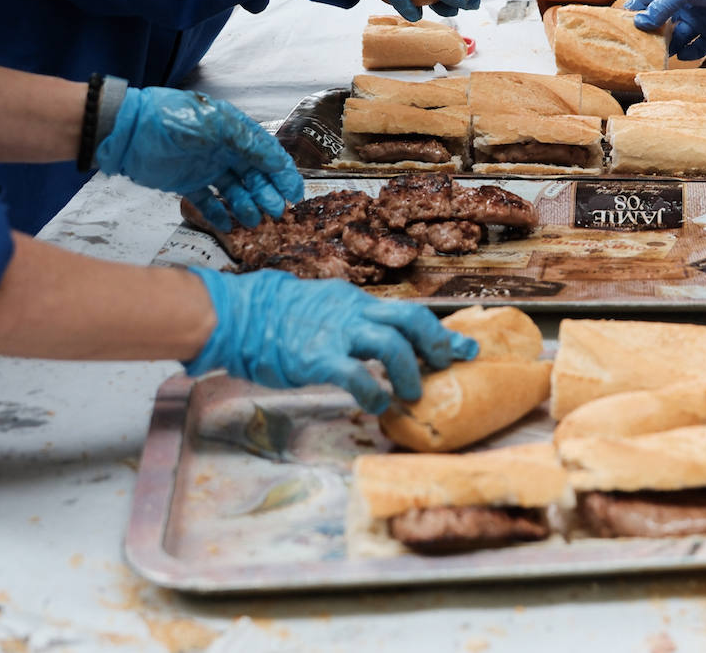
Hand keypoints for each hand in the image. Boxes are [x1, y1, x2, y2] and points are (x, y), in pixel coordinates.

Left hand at [94, 86, 303, 230]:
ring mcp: (206, 168)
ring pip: (235, 191)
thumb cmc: (173, 120)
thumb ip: (247, 142)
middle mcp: (224, 151)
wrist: (127, 131)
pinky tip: (226, 226)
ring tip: (252, 221)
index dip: (283, 174)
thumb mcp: (215, 124)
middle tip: (275, 213)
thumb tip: (276, 162)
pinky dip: (218, 215)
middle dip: (267, 194)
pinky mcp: (188, 184)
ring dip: (247, 206)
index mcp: (235, 132)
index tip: (295, 195)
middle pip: (254, 176)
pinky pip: (209, 202)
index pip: (267, 155)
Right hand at [186, 267, 478, 411]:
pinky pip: (356, 374)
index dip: (439, 331)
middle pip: (411, 319)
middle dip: (435, 344)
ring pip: (391, 343)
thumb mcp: (324, 309)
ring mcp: (336, 333)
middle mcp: (353, 311)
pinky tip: (377, 404)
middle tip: (445, 366)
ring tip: (411, 394)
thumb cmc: (279, 317)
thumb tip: (383, 342)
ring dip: (408, 372)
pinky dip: (373, 392)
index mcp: (356, 301)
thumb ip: (353, 322)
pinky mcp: (317, 357)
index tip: (465, 347)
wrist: (240, 314)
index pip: (407, 312)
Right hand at [624, 0, 705, 58]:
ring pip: (679, 37)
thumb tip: (640, 22)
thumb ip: (662, 6)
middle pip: (664, 21)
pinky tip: (682, 55)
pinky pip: (698, 47)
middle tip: (640, 44)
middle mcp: (687, 5)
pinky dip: (690, 53)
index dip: (638, 7)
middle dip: (653, 32)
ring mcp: (701, 19)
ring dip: (670, 45)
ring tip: (660, 54)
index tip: (623, 19)